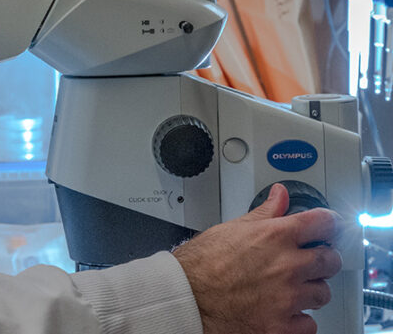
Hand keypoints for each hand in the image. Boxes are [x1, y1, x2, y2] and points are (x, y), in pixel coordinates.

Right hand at [172, 183, 342, 333]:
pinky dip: (298, 319)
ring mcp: (286, 298)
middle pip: (331, 260)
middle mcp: (287, 266)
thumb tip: (280, 195)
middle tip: (307, 261)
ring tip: (289, 288)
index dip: (328, 224)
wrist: (184, 296)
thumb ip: (265, 212)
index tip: (327, 228)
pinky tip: (283, 311)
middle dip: (322, 259)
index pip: (324, 223)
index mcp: (276, 236)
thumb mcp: (232, 227)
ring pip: (322, 293)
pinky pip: (309, 324)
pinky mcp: (281, 326)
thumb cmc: (201, 263)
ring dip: (310, 291)